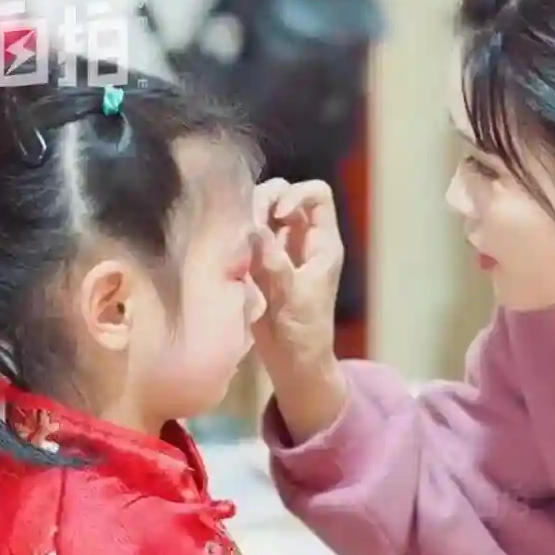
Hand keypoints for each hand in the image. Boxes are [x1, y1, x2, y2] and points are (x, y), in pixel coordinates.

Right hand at [249, 178, 342, 369]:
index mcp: (322, 243)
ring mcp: (280, 250)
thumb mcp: (294, 298)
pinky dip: (238, 237)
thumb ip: (276, 264)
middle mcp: (302, 240)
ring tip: (238, 241)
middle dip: (263, 202)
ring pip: (262, 213)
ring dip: (247, 218)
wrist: (293, 361)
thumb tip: (257, 230)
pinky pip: (248, 237)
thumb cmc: (304, 332)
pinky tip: (232, 253)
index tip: (278, 215)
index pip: (317, 195)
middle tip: (248, 227)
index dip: (296, 194)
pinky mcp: (260, 263)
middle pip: (283, 196)